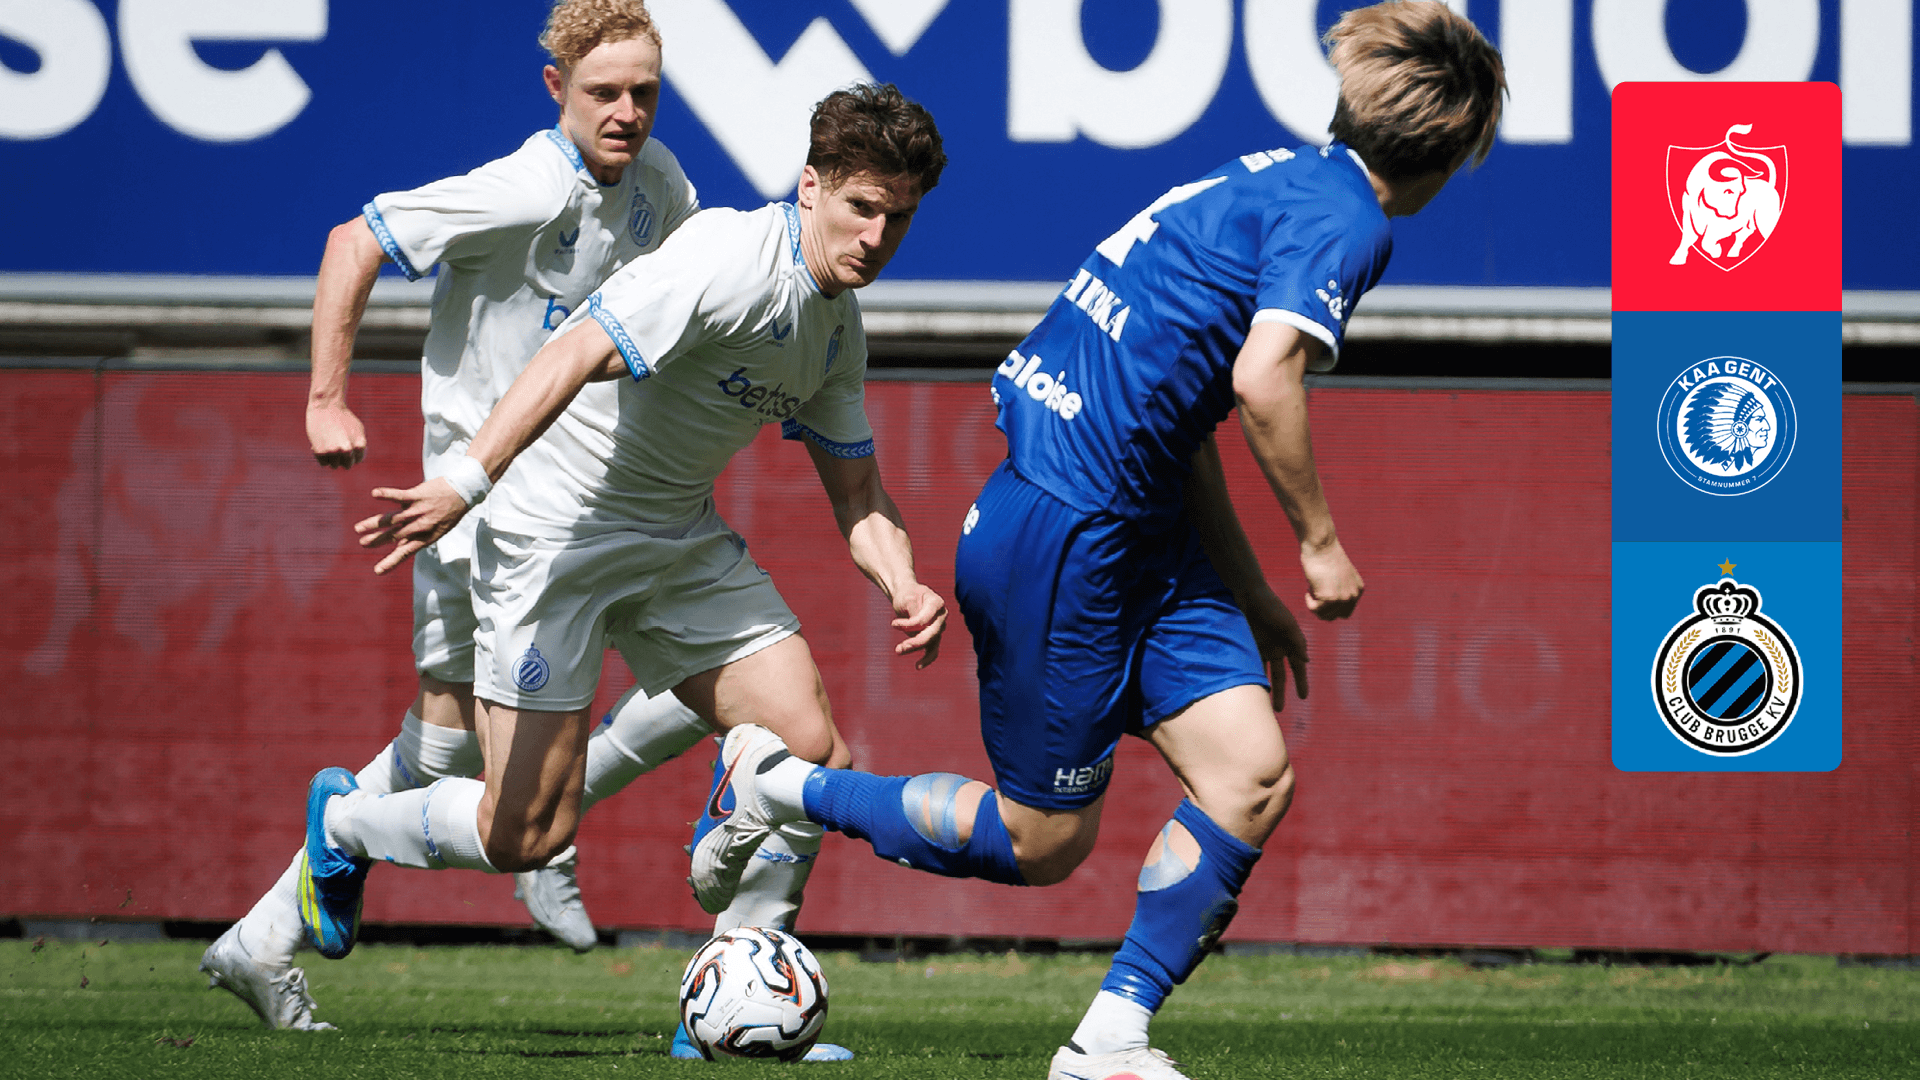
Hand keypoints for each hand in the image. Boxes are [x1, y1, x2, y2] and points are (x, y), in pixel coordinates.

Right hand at [308, 403, 366, 468]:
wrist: (326, 406)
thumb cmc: (343, 417)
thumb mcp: (358, 429)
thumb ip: (359, 445)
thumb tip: (356, 460)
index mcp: (360, 445)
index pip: (358, 460)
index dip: (352, 454)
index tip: (346, 446)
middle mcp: (348, 450)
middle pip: (347, 465)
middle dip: (343, 458)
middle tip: (337, 446)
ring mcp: (333, 452)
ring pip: (334, 466)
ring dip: (331, 458)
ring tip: (329, 444)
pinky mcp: (320, 452)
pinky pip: (323, 463)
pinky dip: (322, 457)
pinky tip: (321, 445)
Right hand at [354, 478, 468, 574]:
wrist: (465, 491)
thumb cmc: (449, 512)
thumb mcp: (437, 530)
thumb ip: (416, 537)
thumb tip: (398, 546)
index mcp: (426, 536)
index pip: (406, 552)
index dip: (392, 562)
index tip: (378, 571)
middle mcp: (421, 525)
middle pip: (395, 535)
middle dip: (377, 541)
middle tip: (363, 544)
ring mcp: (419, 510)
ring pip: (393, 518)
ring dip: (374, 523)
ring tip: (358, 529)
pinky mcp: (418, 495)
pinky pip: (400, 496)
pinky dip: (387, 494)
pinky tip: (374, 494)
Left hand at [889, 582, 947, 668]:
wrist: (907, 595)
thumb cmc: (906, 595)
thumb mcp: (907, 599)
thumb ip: (913, 612)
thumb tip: (915, 627)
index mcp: (937, 603)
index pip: (925, 619)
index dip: (909, 625)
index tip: (893, 624)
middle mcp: (941, 616)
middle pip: (931, 633)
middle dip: (915, 642)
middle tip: (898, 648)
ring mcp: (938, 627)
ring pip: (930, 643)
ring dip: (914, 649)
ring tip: (898, 651)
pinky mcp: (933, 636)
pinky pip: (932, 649)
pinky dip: (927, 659)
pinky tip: (918, 666)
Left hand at [1242, 586, 1308, 709]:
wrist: (1249, 595)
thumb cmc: (1272, 607)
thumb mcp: (1288, 625)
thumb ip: (1297, 643)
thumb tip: (1305, 661)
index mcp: (1290, 643)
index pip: (1298, 667)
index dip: (1301, 682)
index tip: (1303, 697)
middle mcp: (1277, 648)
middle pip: (1280, 675)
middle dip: (1280, 692)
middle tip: (1278, 710)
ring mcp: (1262, 648)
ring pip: (1264, 673)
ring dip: (1263, 688)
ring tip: (1261, 704)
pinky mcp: (1248, 645)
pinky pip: (1250, 665)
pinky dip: (1250, 676)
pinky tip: (1247, 689)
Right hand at [1300, 537, 1362, 620]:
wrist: (1321, 544)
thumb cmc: (1326, 555)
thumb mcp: (1339, 574)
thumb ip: (1340, 589)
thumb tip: (1330, 607)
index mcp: (1358, 589)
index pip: (1344, 611)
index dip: (1330, 605)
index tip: (1323, 592)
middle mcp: (1353, 595)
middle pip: (1335, 616)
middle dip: (1322, 608)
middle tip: (1316, 592)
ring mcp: (1342, 598)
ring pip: (1324, 616)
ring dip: (1315, 605)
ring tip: (1313, 588)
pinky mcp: (1329, 598)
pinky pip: (1314, 609)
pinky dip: (1309, 600)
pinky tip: (1309, 587)